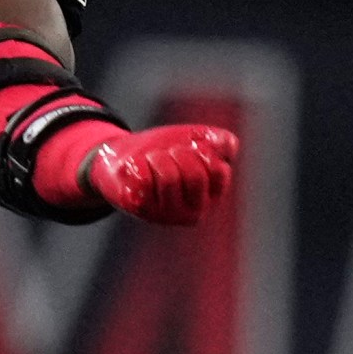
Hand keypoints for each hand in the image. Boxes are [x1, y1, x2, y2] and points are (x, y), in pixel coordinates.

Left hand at [85, 124, 238, 225]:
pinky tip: (136, 170)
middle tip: (167, 153)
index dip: (202, 151)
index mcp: (212, 195)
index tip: (189, 147)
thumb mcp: (191, 139)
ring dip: (157, 158)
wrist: (121, 156)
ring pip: (170, 178)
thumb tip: (231, 145)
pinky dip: (138, 164)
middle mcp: (194, 211)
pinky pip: (144, 180)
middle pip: (195, 176)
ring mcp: (167, 215)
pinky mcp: (141, 211)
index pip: (219, 171)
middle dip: (179, 154)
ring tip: (151, 160)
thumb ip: (215, 140)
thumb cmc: (162, 149)